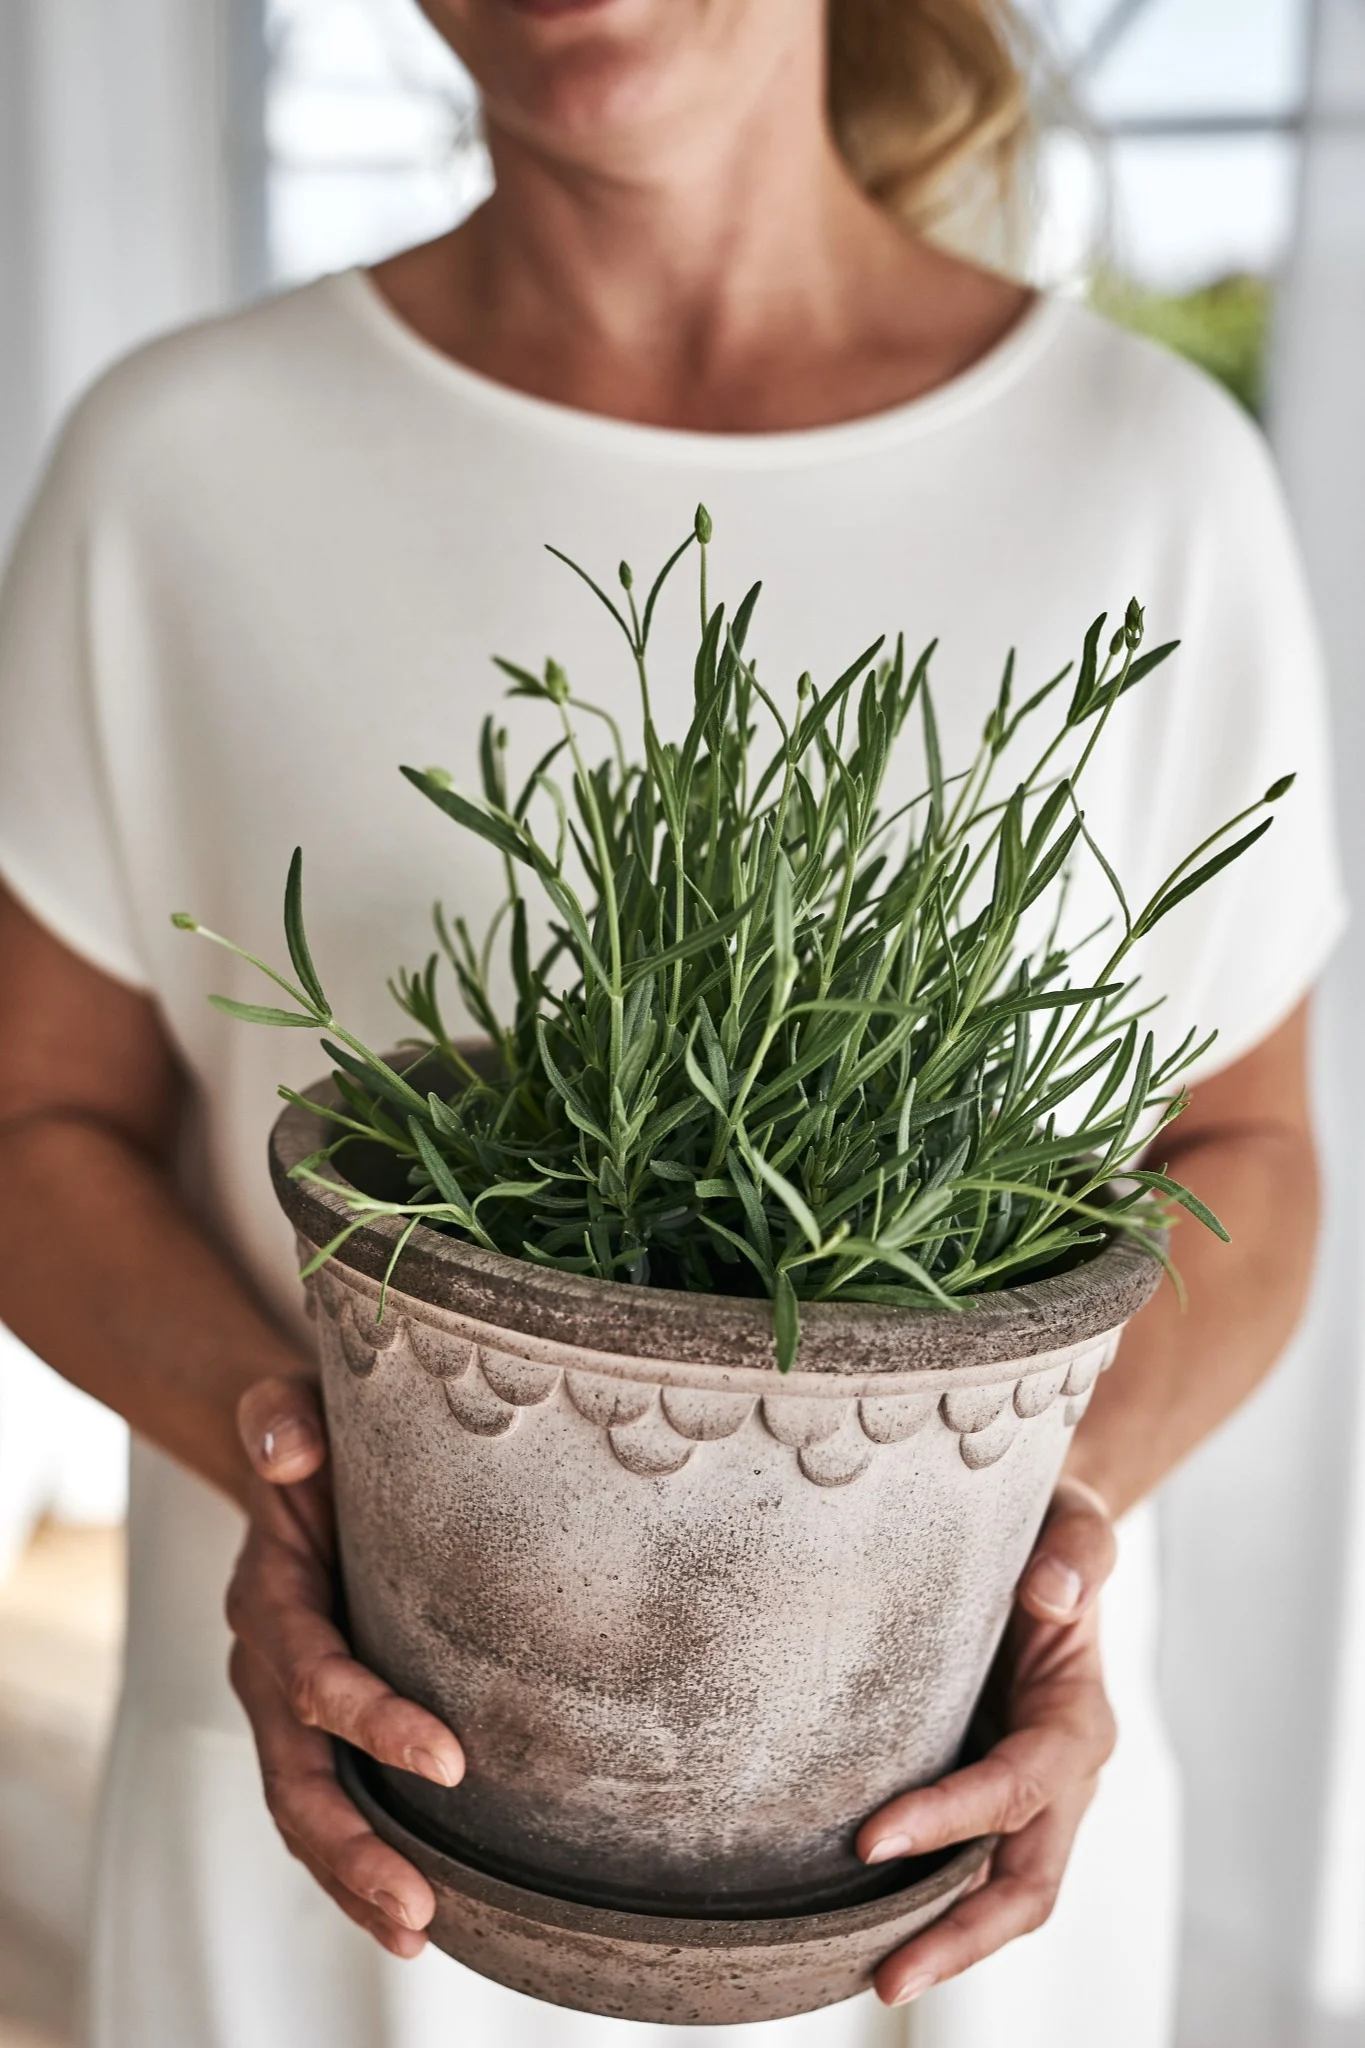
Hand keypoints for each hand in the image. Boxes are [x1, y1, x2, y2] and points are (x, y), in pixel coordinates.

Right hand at [226, 1376, 466, 1956]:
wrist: (301, 1457)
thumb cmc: (314, 1434)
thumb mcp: (294, 1404)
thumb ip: (282, 1417)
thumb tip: (287, 1447)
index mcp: (271, 1597)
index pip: (314, 1676)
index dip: (372, 1722)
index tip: (449, 1759)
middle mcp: (270, 1664)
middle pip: (296, 1776)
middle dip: (351, 1847)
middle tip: (417, 1905)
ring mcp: (289, 1705)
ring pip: (306, 1810)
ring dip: (354, 1877)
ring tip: (418, 1932)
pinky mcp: (322, 1724)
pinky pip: (330, 1803)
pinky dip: (361, 1863)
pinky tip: (419, 1915)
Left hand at [856, 1477, 1118, 2005]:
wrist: (1045, 1548)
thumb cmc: (1052, 1535)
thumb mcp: (1074, 1521)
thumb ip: (1075, 1549)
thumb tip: (1051, 1592)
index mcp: (1078, 1720)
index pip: (1018, 1787)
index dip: (953, 1818)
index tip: (872, 1839)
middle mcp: (1060, 1776)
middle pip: (1025, 1884)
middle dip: (960, 1936)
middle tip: (886, 1976)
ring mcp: (1027, 1797)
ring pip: (1000, 1894)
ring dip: (943, 1941)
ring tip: (868, 1977)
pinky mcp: (986, 1794)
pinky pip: (965, 1867)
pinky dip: (926, 1905)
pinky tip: (861, 1927)